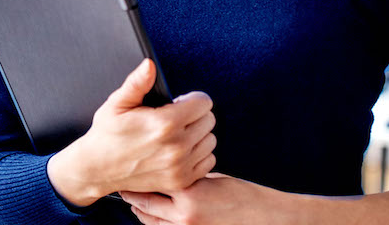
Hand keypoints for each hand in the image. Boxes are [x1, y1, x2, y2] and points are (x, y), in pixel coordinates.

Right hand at [47, 59, 216, 205]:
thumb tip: (149, 65)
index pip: (203, 103)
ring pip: (210, 140)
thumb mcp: (117, 104)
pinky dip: (198, 155)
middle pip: (209, 120)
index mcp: (164, 124)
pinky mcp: (181, 181)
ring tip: (177, 134)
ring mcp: (180, 167)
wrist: (97, 169)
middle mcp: (176, 147)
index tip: (179, 103)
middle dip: (195, 115)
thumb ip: (137, 83)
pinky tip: (181, 151)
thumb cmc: (107, 134)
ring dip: (198, 135)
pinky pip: (208, 161)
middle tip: (176, 118)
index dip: (191, 99)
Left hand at [122, 173, 282, 224]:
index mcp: (189, 192)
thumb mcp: (213, 178)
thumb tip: (171, 171)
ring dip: (141, 210)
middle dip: (132, 195)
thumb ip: (190, 177)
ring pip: (151, 222)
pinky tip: (155, 214)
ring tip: (135, 200)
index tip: (130, 168)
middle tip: (124, 185)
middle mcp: (184, 214)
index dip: (138, 176)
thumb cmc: (244, 196)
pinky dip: (157, 222)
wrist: (264, 218)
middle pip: (144, 204)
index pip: (152, 182)